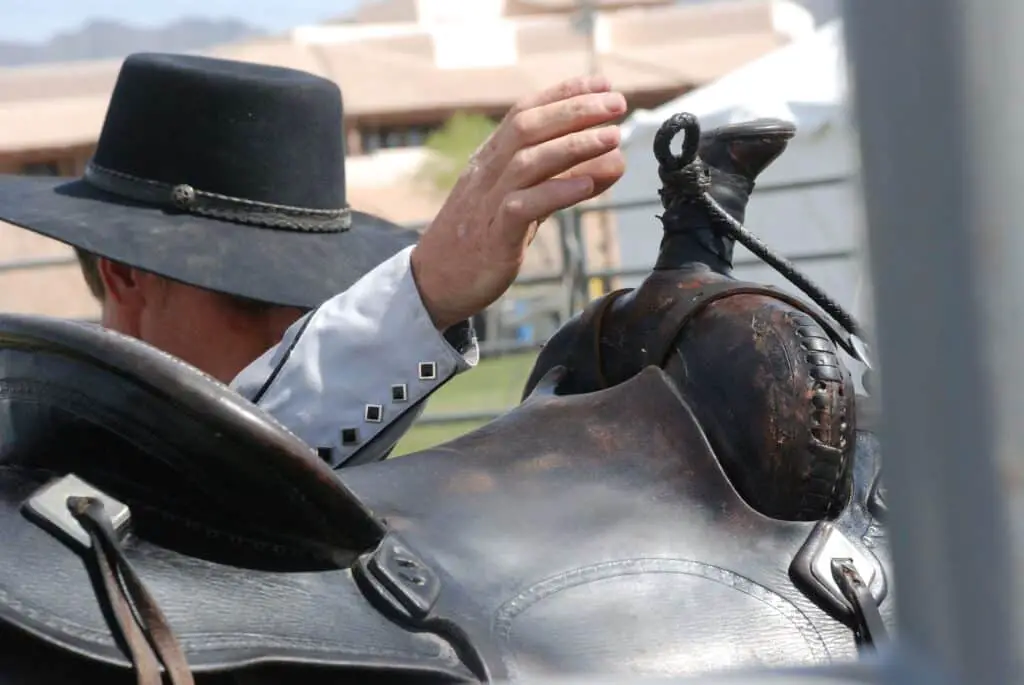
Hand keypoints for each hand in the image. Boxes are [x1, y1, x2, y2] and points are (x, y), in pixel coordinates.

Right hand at [410, 75, 626, 330]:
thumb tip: (614, 160)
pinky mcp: (494, 237)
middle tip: (617, 103)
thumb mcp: (524, 202)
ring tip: (612, 137)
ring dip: (573, 145)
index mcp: (489, 160)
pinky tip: (588, 185)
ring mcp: (488, 204)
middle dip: (574, 110)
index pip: (525, 113)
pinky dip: (557, 192)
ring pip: (528, 162)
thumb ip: (561, 180)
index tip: (602, 83)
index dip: (563, 93)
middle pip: (527, 127)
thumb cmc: (483, 239)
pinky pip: (524, 207)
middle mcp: (486, 173)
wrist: (435, 282)